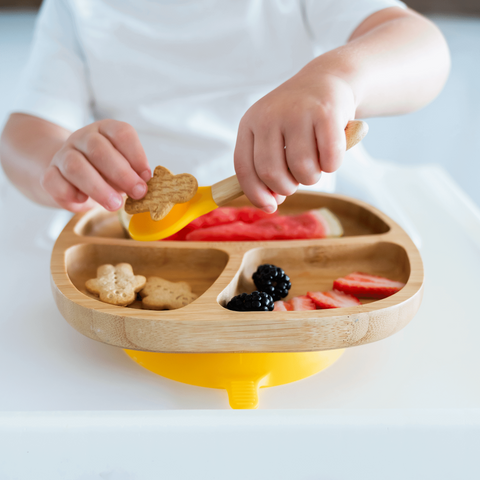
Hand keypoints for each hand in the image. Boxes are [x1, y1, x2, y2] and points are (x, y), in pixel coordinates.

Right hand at [41, 120, 150, 211]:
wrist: (72, 176)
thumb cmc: (107, 173)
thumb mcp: (124, 170)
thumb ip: (134, 175)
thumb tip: (143, 187)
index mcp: (106, 130)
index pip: (121, 133)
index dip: (137, 155)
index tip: (147, 177)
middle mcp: (83, 138)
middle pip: (99, 149)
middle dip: (122, 174)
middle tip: (138, 193)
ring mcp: (63, 154)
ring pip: (75, 166)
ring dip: (99, 188)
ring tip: (115, 204)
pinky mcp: (50, 174)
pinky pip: (54, 181)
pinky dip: (69, 193)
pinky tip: (83, 200)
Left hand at [234, 69, 355, 212]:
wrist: (327, 79)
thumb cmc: (297, 119)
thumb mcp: (272, 135)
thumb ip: (267, 167)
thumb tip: (270, 204)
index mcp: (250, 123)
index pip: (244, 169)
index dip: (256, 194)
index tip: (271, 206)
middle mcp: (269, 116)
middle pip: (271, 173)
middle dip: (287, 188)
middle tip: (298, 180)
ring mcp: (297, 112)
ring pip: (302, 170)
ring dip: (312, 178)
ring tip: (316, 164)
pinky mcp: (326, 112)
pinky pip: (329, 160)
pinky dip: (332, 165)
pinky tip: (331, 154)